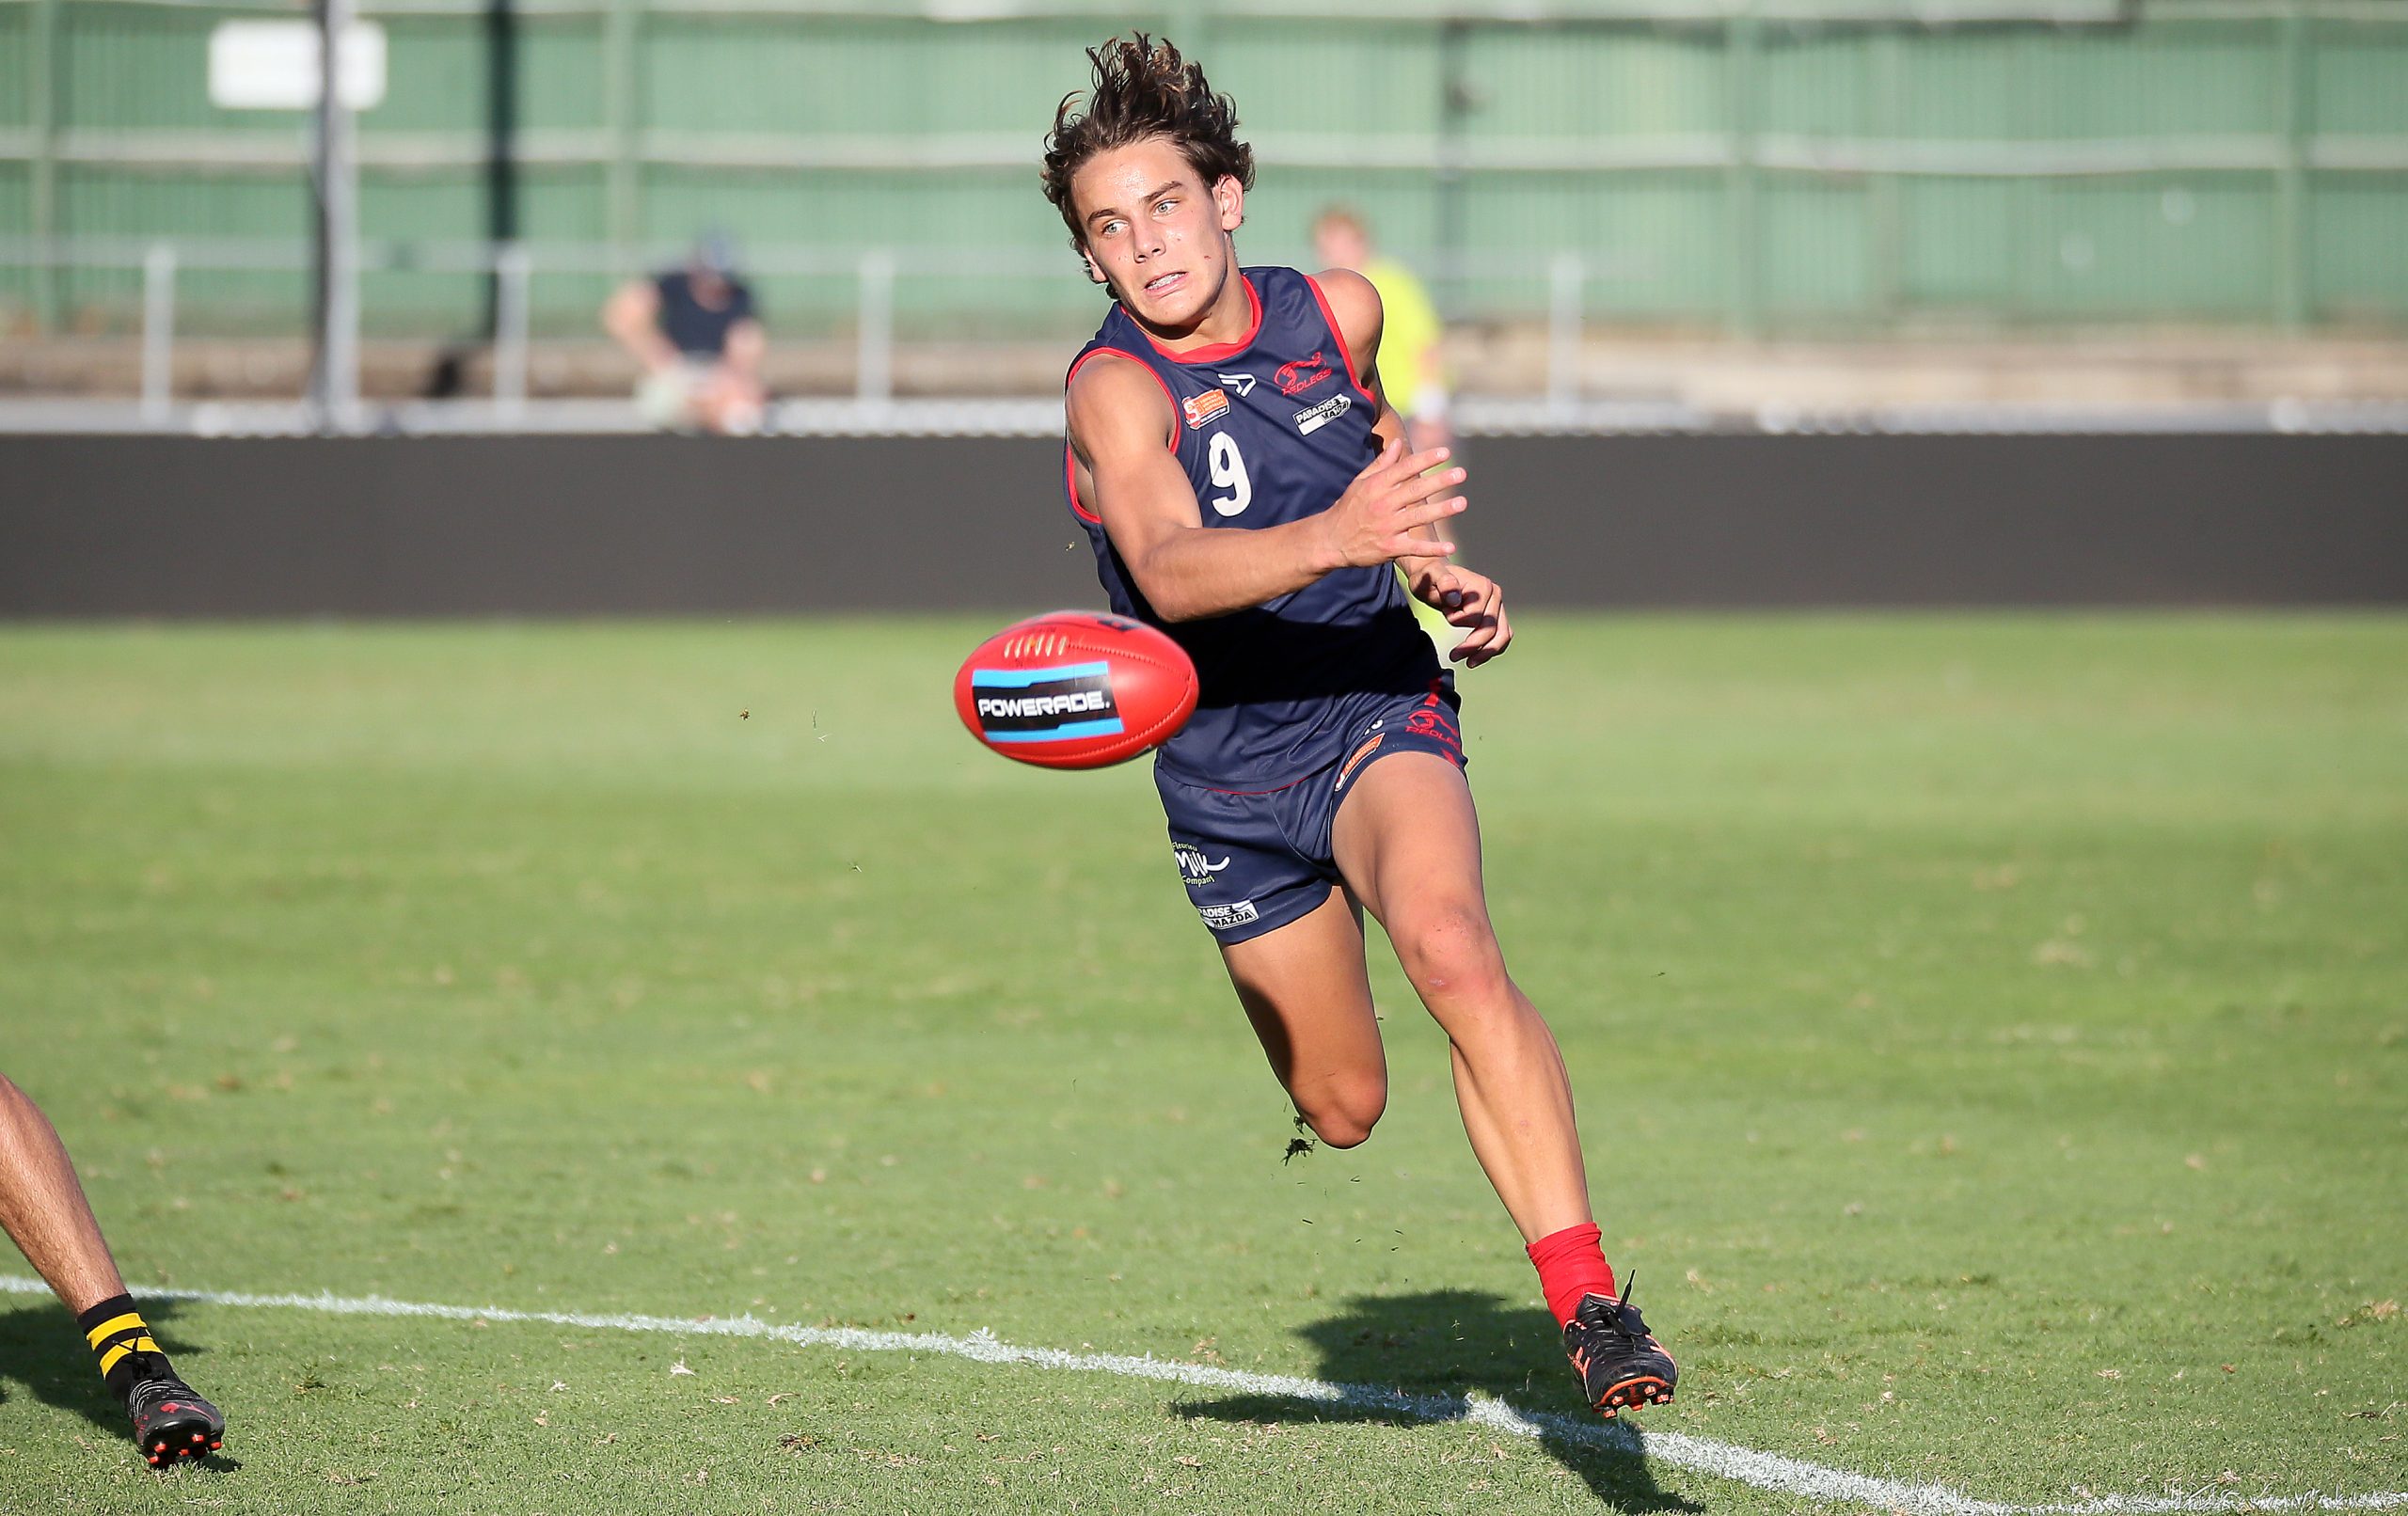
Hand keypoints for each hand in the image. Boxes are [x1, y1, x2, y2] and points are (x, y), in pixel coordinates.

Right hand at [1314, 441, 1466, 571]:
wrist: (1330, 540)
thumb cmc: (1348, 508)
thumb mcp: (1360, 482)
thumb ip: (1381, 464)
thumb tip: (1398, 442)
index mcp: (1376, 486)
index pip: (1404, 469)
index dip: (1425, 460)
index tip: (1445, 453)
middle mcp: (1382, 505)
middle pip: (1414, 490)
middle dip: (1439, 482)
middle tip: (1461, 474)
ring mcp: (1386, 527)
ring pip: (1418, 517)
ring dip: (1441, 511)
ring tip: (1462, 503)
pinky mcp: (1389, 548)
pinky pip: (1414, 548)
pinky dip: (1432, 549)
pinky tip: (1450, 547)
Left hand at [1413, 563, 1512, 666]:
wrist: (1436, 574)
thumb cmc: (1431, 576)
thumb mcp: (1430, 577)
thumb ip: (1444, 584)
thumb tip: (1455, 599)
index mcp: (1482, 586)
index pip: (1475, 617)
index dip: (1457, 621)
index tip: (1445, 612)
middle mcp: (1495, 594)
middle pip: (1492, 629)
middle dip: (1473, 646)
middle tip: (1453, 656)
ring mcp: (1497, 605)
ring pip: (1502, 636)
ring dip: (1486, 653)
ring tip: (1469, 663)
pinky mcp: (1496, 615)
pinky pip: (1501, 636)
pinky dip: (1491, 650)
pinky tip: (1476, 658)